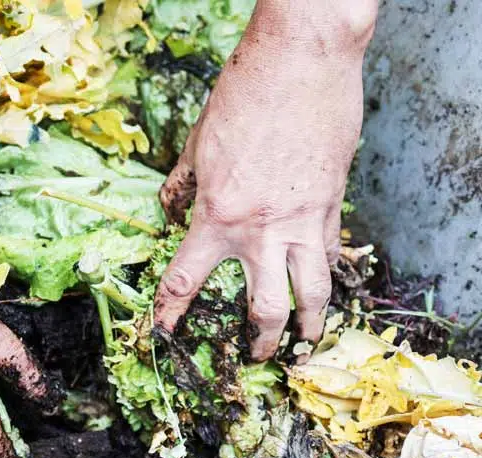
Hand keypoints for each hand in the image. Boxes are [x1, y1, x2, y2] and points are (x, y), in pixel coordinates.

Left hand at [154, 0, 377, 359]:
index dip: (169, 314)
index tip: (161, 335)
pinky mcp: (330, 205)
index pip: (185, 282)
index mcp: (216, 218)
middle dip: (257, 341)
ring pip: (311, 294)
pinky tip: (325, 291)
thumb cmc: (244, 97)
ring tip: (304, 347)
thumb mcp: (199, 144)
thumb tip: (167, 209)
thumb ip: (182, 186)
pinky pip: (330, 255)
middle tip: (254, 358)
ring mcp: (302, 222)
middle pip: (262, 307)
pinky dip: (327, 277)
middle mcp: (260, 231)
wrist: (302, 62)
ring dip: (308, 327)